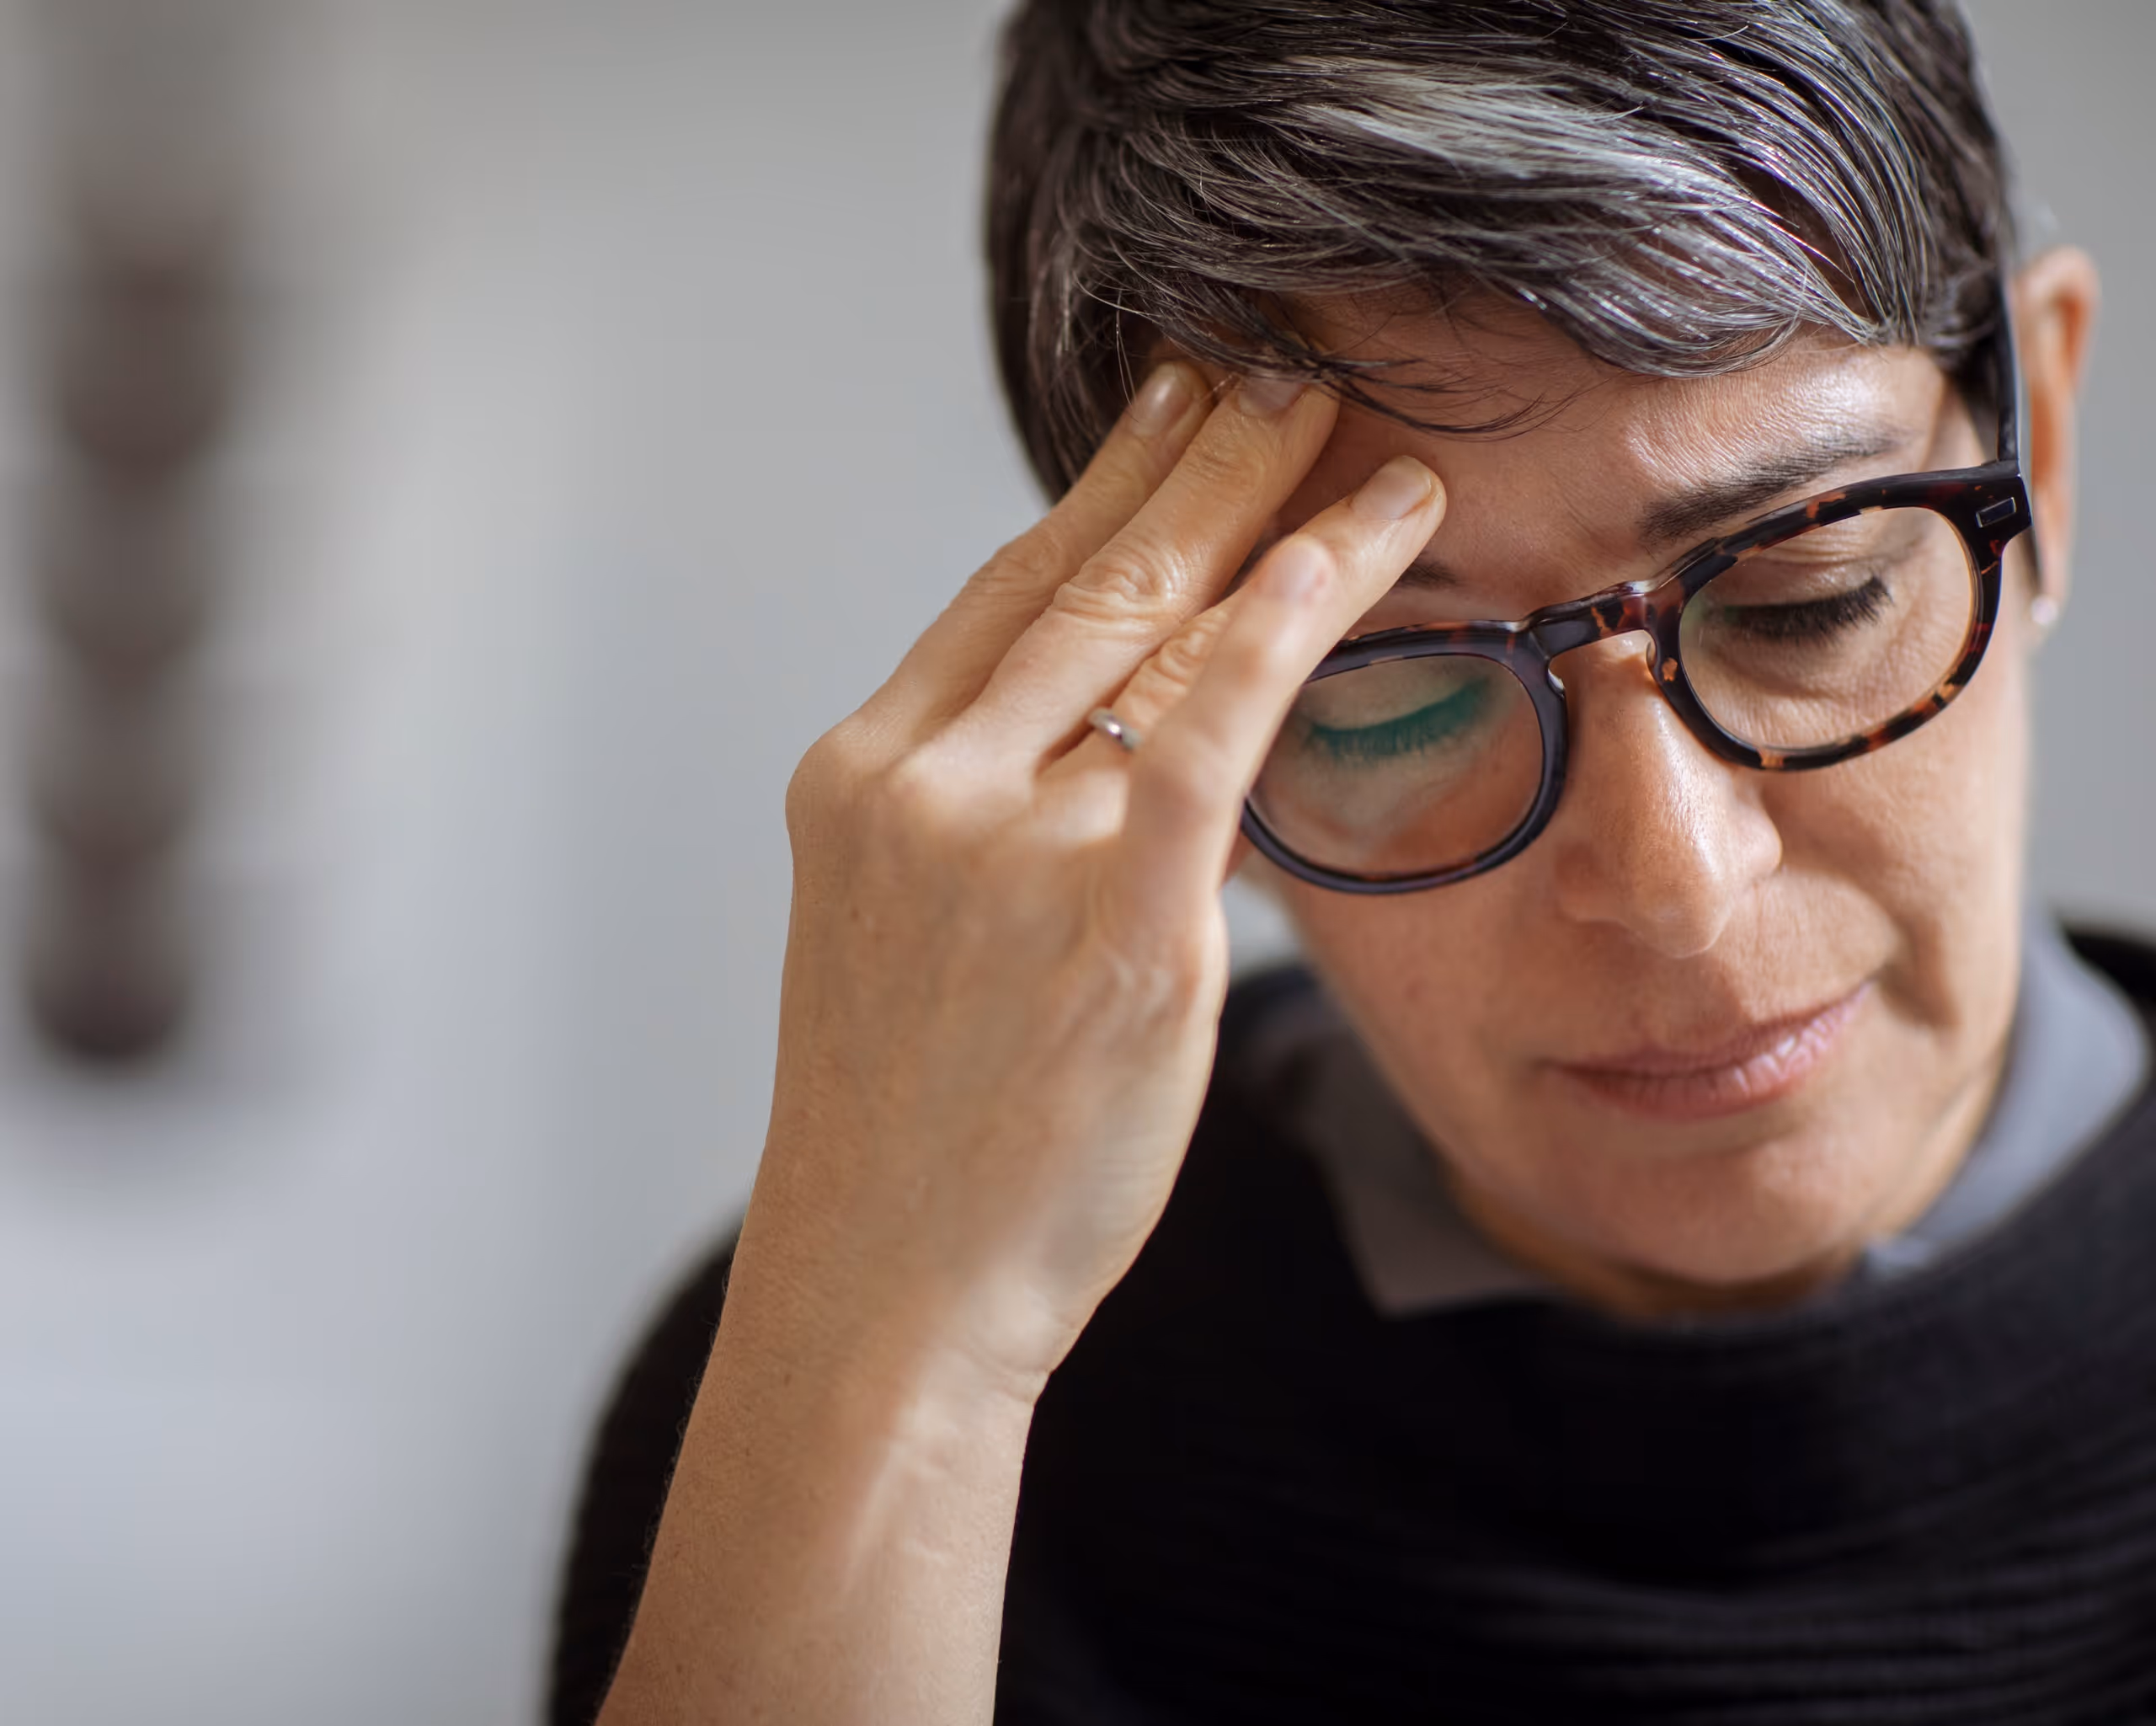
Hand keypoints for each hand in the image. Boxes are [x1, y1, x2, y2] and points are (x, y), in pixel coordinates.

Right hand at [740, 364, 1446, 1393]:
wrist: (885, 1293)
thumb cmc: (910, 1135)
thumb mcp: (912, 943)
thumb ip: (997, 825)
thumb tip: (1131, 744)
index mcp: (860, 778)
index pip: (1001, 596)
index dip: (1100, 489)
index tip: (1166, 409)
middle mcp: (921, 785)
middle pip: (1079, 581)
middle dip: (1194, 462)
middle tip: (1275, 368)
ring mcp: (1004, 847)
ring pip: (1153, 638)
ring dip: (1266, 519)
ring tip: (1347, 433)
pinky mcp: (1110, 923)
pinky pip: (1206, 734)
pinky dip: (1285, 625)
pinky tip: (1353, 542)